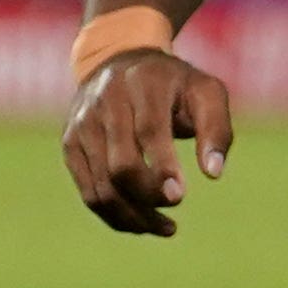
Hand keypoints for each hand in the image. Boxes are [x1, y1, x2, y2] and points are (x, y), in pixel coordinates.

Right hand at [61, 48, 232, 237]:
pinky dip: (116, 216)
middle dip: (148, 195)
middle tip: (175, 204)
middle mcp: (105, 102)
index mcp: (142, 84)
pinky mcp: (70, 145)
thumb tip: (213, 173)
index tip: (179, 196)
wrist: (120, 60)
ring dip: (134, 216)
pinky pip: (90, 193)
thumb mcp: (206, 92)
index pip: (148, 131)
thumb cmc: (174, 84)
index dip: (163, 168)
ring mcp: (82, 125)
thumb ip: (216, 129)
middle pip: (120, 164)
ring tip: (167, 227)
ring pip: (102, 187)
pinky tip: (143, 224)